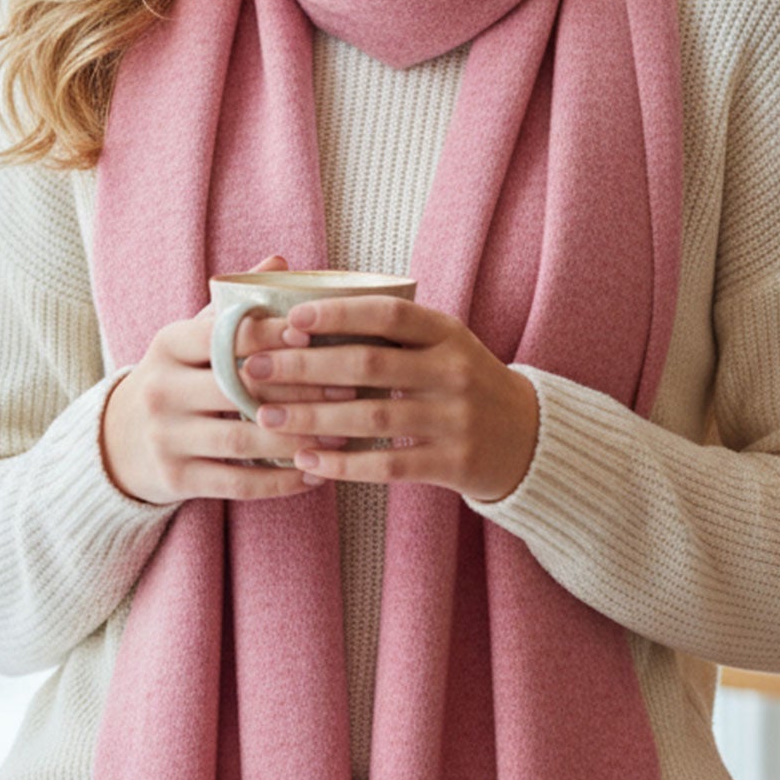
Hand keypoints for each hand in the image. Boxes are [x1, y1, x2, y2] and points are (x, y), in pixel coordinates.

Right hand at [99, 255, 362, 504]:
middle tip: (348, 390)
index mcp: (168, 345)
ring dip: (297, 439)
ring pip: (241, 440)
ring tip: (341, 436)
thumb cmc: (176, 378)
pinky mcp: (175, 479)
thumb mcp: (192, 339)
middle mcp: (161, 390)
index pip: (223, 335)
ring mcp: (165, 438)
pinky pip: (237, 483)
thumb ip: (234, 306)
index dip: (270, 333)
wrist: (118, 441)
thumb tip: (280, 262)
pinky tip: (314, 473)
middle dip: (298, 390)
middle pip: (237, 388)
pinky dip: (279, 481)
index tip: (315, 335)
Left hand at [235, 293, 540, 504]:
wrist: (526, 437)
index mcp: (447, 332)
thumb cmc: (462, 382)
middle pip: (369, 365)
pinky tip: (306, 460)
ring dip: (312, 418)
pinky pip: (388, 465)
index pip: (388, 314)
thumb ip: (390, 331)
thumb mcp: (441, 344)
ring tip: (266, 416)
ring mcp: (454, 419)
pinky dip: (343, 464)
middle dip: (305, 367)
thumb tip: (302, 318)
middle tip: (254, 368)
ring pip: (371, 417)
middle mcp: (453, 371)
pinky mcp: (452, 463)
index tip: (290, 318)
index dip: (338, 314)